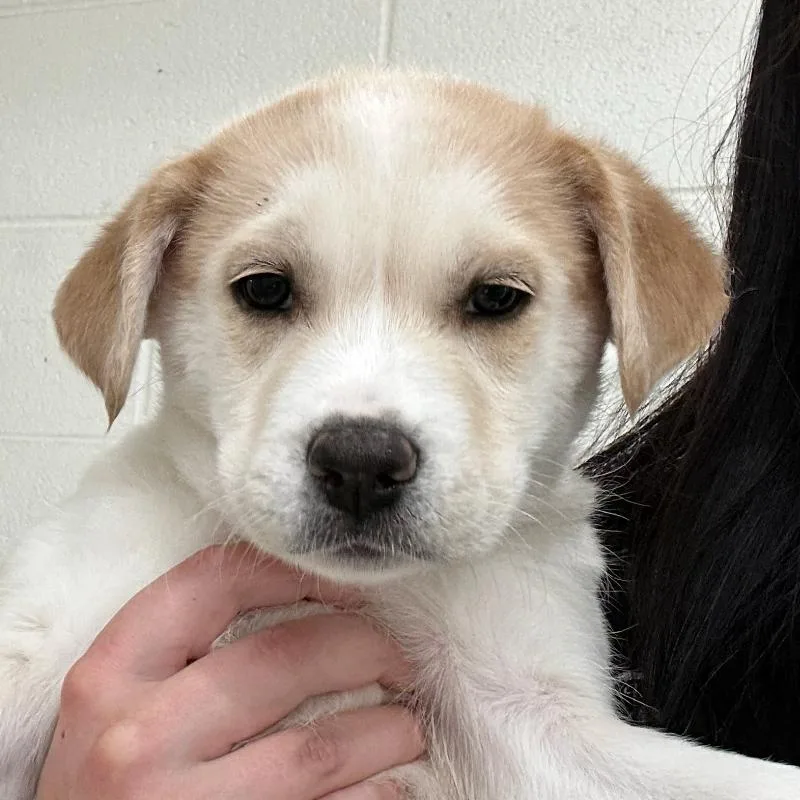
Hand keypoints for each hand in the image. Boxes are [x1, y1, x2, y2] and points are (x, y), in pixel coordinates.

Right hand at [35, 545, 421, 798]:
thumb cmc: (106, 784)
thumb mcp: (115, 703)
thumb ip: (181, 651)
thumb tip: (305, 602)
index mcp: (111, 676)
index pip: (215, 582)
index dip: (294, 569)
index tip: (342, 581)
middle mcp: (139, 738)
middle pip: (284, 657)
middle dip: (362, 647)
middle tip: (394, 656)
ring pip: (320, 745)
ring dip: (386, 729)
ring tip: (404, 725)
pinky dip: (374, 792)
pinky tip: (384, 783)